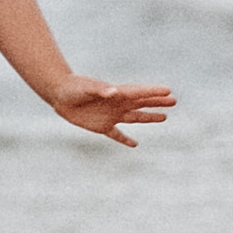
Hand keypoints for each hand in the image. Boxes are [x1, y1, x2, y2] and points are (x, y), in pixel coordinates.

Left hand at [50, 73, 173, 148]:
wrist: (60, 95)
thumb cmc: (73, 88)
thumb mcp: (86, 88)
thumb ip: (100, 90)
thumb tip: (114, 91)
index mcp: (116, 93)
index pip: (138, 93)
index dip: (153, 92)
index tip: (168, 91)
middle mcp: (117, 104)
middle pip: (141, 104)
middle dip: (156, 102)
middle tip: (173, 101)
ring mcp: (111, 115)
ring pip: (134, 117)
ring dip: (148, 118)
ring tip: (164, 117)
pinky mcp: (102, 126)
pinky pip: (116, 134)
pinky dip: (124, 139)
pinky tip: (134, 144)